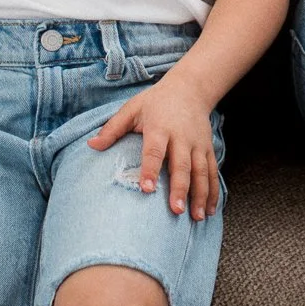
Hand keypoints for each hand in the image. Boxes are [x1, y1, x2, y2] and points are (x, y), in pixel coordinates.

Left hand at [87, 76, 220, 219]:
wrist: (190, 88)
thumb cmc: (156, 102)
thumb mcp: (132, 109)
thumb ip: (112, 128)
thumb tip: (91, 145)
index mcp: (160, 127)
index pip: (154, 151)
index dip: (151, 170)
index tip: (147, 189)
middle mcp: (181, 137)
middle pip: (181, 165)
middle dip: (180, 188)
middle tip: (176, 210)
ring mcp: (197, 144)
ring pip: (201, 172)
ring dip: (200, 195)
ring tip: (196, 217)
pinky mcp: (208, 149)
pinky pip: (213, 172)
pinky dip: (213, 191)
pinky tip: (210, 210)